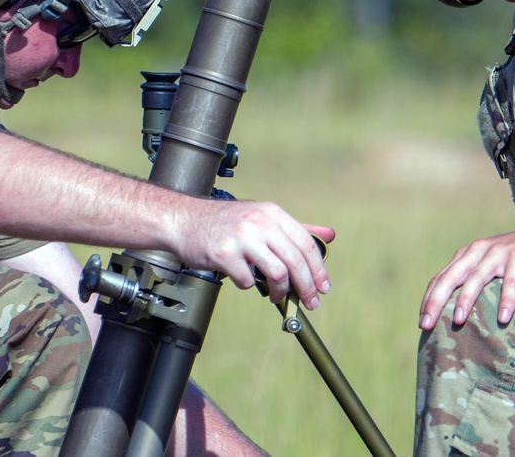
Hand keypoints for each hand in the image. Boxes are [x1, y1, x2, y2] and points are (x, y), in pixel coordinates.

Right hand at [172, 198, 333, 309]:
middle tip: (310, 302)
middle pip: (295, 260)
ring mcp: (241, 237)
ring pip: (277, 272)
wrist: (184, 220)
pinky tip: (244, 280)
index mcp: (272, 213)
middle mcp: (259, 221)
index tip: (324, 287)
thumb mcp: (262, 218)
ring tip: (277, 297)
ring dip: (281, 292)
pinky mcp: (224, 253)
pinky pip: (247, 280)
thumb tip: (330, 235)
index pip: (306, 243)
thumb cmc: (225, 223)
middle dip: (306, 287)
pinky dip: (249, 285)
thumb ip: (296, 228)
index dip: (318, 269)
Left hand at [419, 222, 514, 330]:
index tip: (422, 323)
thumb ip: (475, 282)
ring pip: (477, 277)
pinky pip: (511, 281)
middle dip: (437, 301)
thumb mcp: (491, 267)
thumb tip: (457, 315)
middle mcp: (478, 251)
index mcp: (467, 255)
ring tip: (458, 321)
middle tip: (427, 324)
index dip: (429, 299)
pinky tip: (503, 318)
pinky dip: (507, 299)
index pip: (441, 278)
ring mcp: (499, 253)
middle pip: (451, 277)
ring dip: (466, 300)